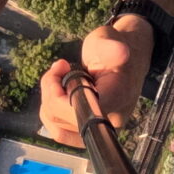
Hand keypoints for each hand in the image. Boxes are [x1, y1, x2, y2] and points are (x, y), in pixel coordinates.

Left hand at [38, 18, 152, 144]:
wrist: (125, 61)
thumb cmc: (113, 49)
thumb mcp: (109, 40)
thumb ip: (110, 46)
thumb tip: (121, 51)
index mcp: (116, 97)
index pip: (81, 112)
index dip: (60, 97)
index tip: (63, 68)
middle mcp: (109, 120)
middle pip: (64, 121)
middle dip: (51, 91)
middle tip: (60, 66)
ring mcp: (98, 130)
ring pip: (58, 129)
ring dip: (49, 101)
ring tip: (58, 78)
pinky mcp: (88, 132)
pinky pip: (61, 133)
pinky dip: (51, 111)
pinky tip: (58, 92)